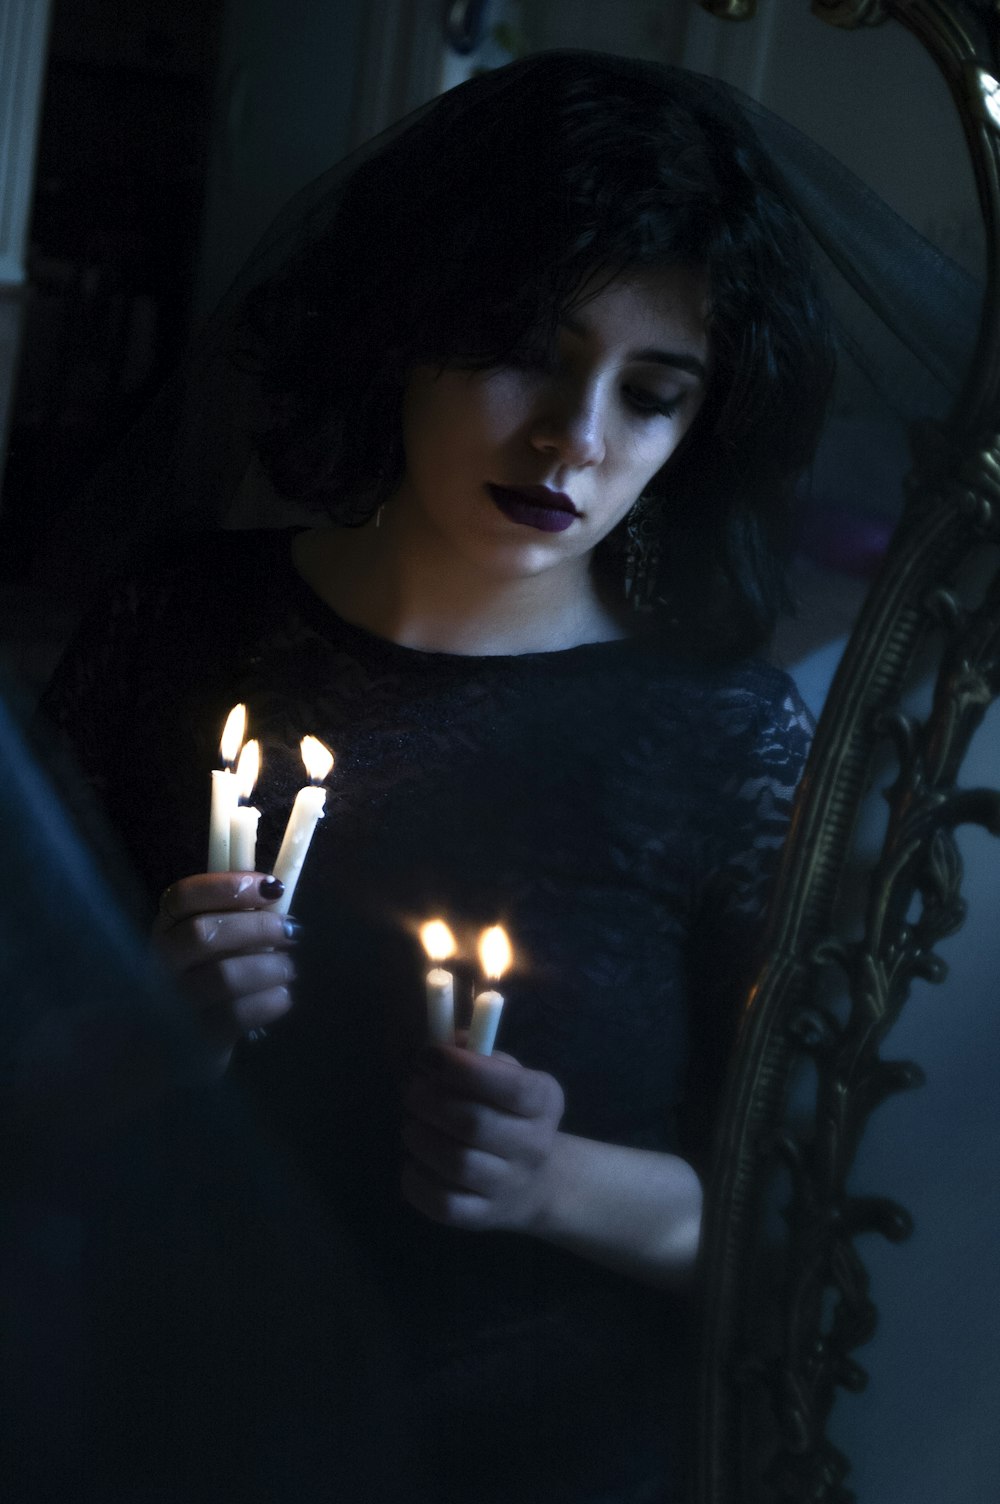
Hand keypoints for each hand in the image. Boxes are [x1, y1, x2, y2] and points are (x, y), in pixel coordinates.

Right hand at [152, 872, 297, 1064]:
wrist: (173, 1048)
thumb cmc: (204, 982)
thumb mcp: (210, 947)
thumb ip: (233, 919)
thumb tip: (276, 892)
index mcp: (165, 931)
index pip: (184, 896)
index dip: (229, 886)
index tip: (273, 887)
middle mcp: (161, 964)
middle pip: (202, 934)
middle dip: (256, 927)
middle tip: (290, 930)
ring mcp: (172, 1004)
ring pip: (223, 977)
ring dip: (269, 967)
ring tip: (288, 968)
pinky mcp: (194, 1039)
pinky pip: (236, 1015)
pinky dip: (268, 1001)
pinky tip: (281, 996)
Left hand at [401, 1044, 564, 1232]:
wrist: (536, 1181)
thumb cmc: (509, 1112)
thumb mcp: (507, 1075)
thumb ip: (474, 1053)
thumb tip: (438, 1041)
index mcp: (544, 1101)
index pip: (511, 1087)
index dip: (464, 1069)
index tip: (428, 1055)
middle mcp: (535, 1145)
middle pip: (475, 1124)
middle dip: (430, 1102)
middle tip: (410, 1091)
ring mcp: (511, 1186)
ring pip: (457, 1164)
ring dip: (421, 1138)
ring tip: (411, 1126)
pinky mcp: (485, 1218)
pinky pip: (444, 1204)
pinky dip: (417, 1181)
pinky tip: (413, 1163)